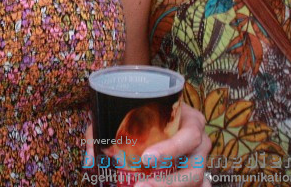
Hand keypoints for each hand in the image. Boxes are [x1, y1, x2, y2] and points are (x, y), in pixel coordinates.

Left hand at [84, 104, 211, 186]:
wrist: (161, 112)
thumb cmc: (145, 111)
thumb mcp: (126, 113)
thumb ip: (104, 133)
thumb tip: (89, 160)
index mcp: (191, 121)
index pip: (187, 137)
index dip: (169, 151)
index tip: (145, 159)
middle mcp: (201, 143)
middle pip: (194, 169)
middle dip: (169, 183)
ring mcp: (201, 162)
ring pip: (197, 182)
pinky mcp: (198, 175)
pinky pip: (201, 186)